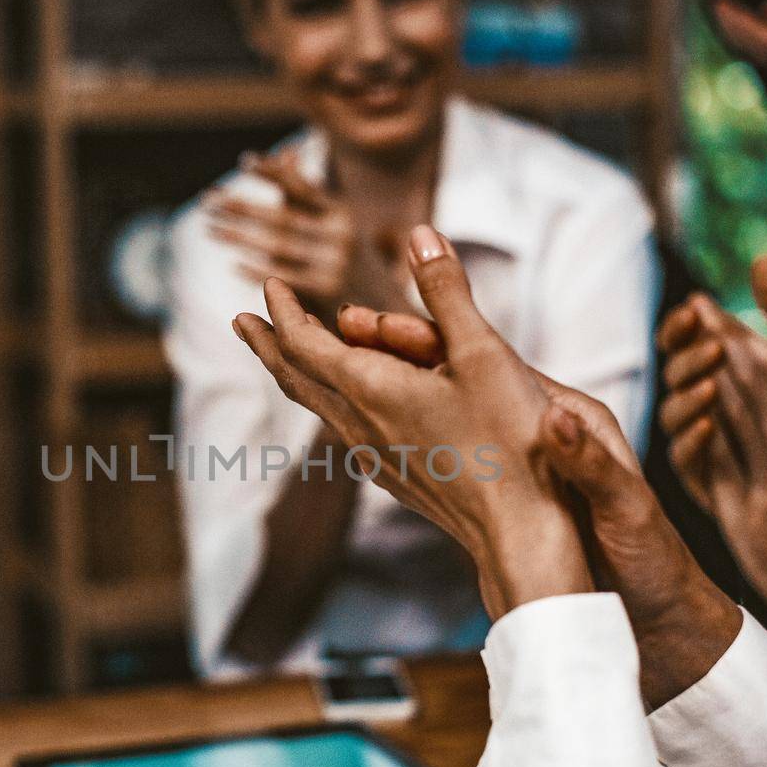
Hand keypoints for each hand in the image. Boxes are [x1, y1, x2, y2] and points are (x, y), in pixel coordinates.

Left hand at [206, 149, 409, 320]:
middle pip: (281, 217)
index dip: (273, 173)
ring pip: (276, 246)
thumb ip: (306, 192)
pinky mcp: (325, 291)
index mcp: (342, 213)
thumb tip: (285, 151)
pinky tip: (234, 264)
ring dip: (238, 236)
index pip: (301, 187)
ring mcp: (334, 263)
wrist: (383, 313)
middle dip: (240, 206)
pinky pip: (282, 276)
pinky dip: (256, 270)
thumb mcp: (336, 224)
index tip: (244, 161)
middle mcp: (341, 234)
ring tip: (210, 227)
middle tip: (207, 199)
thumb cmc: (350, 262)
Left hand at [233, 225, 591, 616]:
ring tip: (288, 357)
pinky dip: (331, 402)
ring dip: (298, 375)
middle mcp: (360, 425)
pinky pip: (347, 431)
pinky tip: (345, 408)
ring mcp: (375, 457)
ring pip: (321, 408)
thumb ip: (447, 291)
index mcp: (371, 388)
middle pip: (297, 378)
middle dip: (269, 344)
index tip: (269, 286)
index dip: (282, 310)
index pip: (302, 342)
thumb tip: (421, 234)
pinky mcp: (397, 479)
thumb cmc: (510, 440)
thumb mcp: (484, 352)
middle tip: (244, 322)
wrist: (522, 532)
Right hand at [338, 304, 742, 708]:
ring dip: (397, 388)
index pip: (492, 361)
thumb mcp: (628, 510)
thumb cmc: (654, 564)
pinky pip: (450, 455)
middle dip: (402, 349)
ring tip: (344, 367)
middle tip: (347, 325)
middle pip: (460, 375)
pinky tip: (372, 435)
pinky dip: (410, 438)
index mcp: (570, 421)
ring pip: (448, 412)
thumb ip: (591, 465)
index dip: (436, 339)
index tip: (382, 322)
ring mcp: (521, 465)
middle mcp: (541, 433)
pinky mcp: (510, 500)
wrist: (661, 619)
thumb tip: (552, 418)